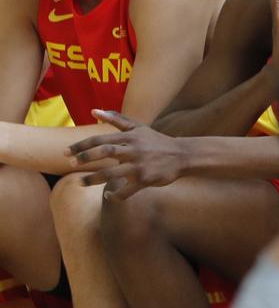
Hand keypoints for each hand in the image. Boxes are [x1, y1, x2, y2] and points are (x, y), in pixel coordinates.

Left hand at [68, 111, 187, 198]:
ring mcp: (139, 166)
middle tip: (71, 164)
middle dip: (85, 159)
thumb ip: (116, 119)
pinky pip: (126, 190)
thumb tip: (93, 111)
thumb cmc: (157, 141)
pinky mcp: (146, 180)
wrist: (182, 155)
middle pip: (105, 153)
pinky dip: (115, 195)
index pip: (100, 140)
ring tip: (81, 183)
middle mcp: (133, 150)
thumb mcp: (138, 128)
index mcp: (130, 137)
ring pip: (112, 173)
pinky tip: (108, 196)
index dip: (81, 146)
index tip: (66, 152)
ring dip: (93, 179)